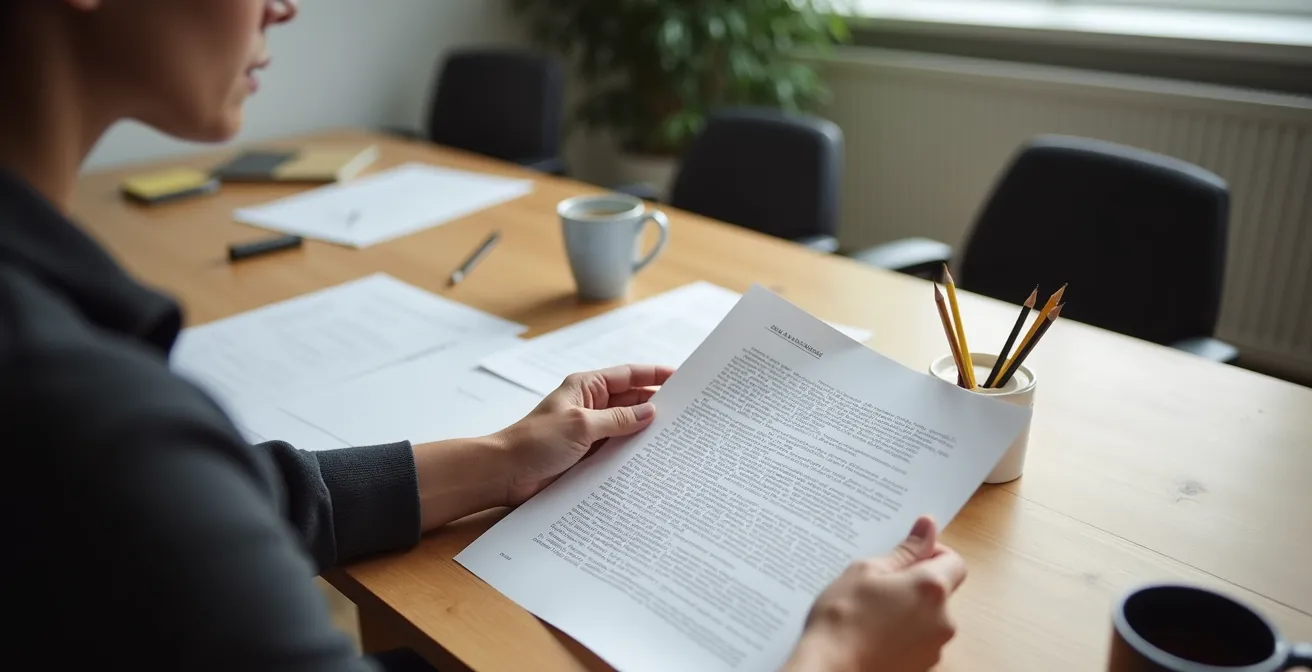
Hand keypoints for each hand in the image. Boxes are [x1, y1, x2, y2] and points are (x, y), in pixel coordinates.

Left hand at [496, 364, 673, 505]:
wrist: (505, 473)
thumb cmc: (535, 442)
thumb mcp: (581, 425)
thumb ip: (618, 419)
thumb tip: (650, 411)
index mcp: (586, 387)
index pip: (628, 376)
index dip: (655, 376)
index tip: (681, 378)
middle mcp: (590, 405)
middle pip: (631, 401)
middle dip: (656, 405)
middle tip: (686, 413)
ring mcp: (590, 431)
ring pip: (626, 427)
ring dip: (645, 431)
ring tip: (675, 437)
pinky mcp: (587, 454)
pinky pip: (617, 449)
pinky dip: (632, 452)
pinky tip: (651, 459)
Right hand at [783, 516, 966, 671]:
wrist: (830, 669)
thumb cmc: (842, 619)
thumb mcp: (867, 571)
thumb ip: (905, 550)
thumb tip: (927, 527)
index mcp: (931, 589)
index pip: (954, 561)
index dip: (931, 554)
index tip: (905, 558)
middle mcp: (942, 620)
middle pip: (940, 591)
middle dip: (914, 584)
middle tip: (878, 586)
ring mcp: (934, 648)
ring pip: (928, 617)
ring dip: (908, 610)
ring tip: (871, 613)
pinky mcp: (923, 666)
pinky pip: (919, 640)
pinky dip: (903, 634)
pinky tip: (874, 634)